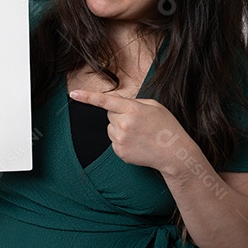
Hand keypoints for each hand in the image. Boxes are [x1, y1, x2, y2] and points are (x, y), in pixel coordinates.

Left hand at [68, 88, 187, 172]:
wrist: (174, 154)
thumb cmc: (167, 127)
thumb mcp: (154, 106)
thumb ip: (134, 102)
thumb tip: (118, 106)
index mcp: (133, 109)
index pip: (106, 101)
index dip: (87, 97)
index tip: (73, 93)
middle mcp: (124, 124)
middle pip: (109, 114)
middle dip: (120, 115)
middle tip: (138, 122)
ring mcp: (120, 140)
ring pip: (111, 128)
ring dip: (120, 128)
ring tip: (139, 134)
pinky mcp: (120, 152)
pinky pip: (114, 141)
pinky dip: (123, 141)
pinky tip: (138, 144)